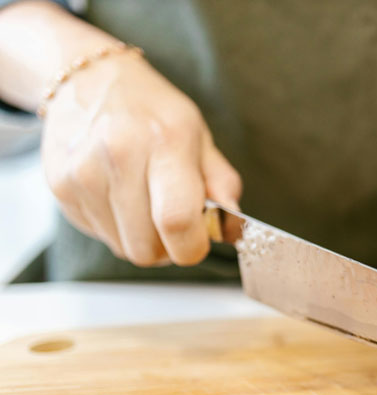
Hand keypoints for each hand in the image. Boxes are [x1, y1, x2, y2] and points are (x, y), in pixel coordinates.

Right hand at [42, 52, 241, 265]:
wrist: (90, 80)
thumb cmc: (153, 112)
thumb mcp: (199, 136)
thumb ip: (221, 182)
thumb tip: (233, 224)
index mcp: (165, 142)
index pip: (177, 221)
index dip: (192, 247)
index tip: (199, 241)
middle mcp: (119, 156)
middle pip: (147, 248)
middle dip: (168, 247)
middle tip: (174, 222)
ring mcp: (82, 174)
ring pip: (123, 248)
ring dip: (142, 239)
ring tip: (146, 203)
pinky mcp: (60, 187)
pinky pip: (100, 235)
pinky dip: (116, 227)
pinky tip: (120, 196)